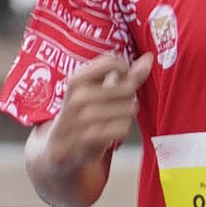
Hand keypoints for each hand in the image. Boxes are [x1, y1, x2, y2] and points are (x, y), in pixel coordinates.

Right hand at [43, 50, 151, 177]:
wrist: (56, 148)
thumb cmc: (82, 114)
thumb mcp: (95, 90)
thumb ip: (124, 75)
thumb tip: (149, 58)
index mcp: (76, 80)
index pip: (112, 61)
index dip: (125, 69)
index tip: (121, 78)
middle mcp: (76, 98)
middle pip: (127, 87)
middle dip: (130, 96)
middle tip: (119, 103)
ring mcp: (80, 121)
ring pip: (128, 109)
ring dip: (127, 114)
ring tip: (115, 117)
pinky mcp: (87, 141)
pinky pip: (122, 129)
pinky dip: (122, 129)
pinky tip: (113, 130)